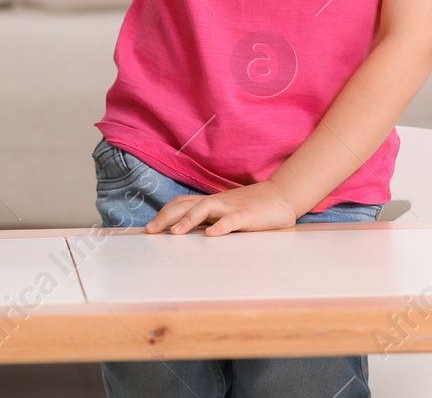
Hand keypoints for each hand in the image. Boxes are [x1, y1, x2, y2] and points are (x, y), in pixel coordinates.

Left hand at [144, 179, 299, 236]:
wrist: (282, 196)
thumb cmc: (253, 208)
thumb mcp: (228, 213)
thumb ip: (211, 220)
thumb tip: (191, 235)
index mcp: (211, 203)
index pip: (181, 203)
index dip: (164, 214)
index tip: (149, 228)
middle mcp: (217, 203)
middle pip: (185, 204)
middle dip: (166, 217)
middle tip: (151, 231)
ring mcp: (232, 207)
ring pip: (205, 208)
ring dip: (188, 220)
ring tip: (175, 233)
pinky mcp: (248, 215)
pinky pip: (232, 220)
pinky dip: (221, 226)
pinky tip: (211, 234)